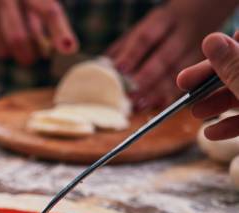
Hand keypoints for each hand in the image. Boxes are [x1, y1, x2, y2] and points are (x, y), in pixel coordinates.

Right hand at [0, 0, 77, 65]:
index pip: (48, 10)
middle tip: (31, 58)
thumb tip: (63, 48)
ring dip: (11, 53)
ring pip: (3, 50)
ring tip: (9, 39)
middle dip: (28, 56)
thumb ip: (44, 18)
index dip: (60, 31)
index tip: (69, 49)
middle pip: (19, 39)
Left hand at [107, 0, 235, 110]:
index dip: (133, 54)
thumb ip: (124, 46)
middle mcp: (183, 33)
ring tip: (139, 104)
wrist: (201, 13)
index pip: (147, 37)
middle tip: (128, 95)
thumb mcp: (143, 27)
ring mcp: (196, 49)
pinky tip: (158, 106)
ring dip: (157, 92)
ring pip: (178, 72)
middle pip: (165, 57)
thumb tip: (102, 67)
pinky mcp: (202, 64)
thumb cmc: (161, 26)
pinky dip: (171, 96)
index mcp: (164, 20)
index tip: (118, 70)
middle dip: (146, 78)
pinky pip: (189, 82)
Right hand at [177, 31, 238, 140]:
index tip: (200, 54)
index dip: (220, 50)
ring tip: (196, 113)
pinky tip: (210, 132)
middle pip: (236, 72)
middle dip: (209, 81)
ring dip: (215, 104)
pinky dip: (228, 125)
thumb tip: (212, 40)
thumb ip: (231, 65)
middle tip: (184, 83)